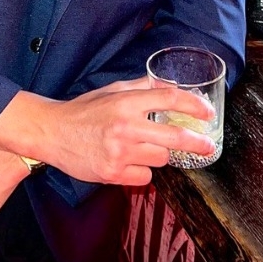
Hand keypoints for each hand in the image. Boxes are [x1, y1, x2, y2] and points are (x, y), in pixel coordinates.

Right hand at [0, 78, 216, 188]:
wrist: (52, 133)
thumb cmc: (83, 111)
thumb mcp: (111, 91)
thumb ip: (140, 87)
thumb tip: (168, 86)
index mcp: (126, 103)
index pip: (168, 99)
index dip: (193, 106)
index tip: (207, 113)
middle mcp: (125, 127)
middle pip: (174, 137)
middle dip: (197, 143)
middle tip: (209, 146)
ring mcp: (120, 152)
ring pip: (161, 159)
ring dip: (159, 154)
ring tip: (141, 147)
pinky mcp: (113, 173)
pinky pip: (145, 176)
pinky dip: (142, 171)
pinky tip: (128, 161)